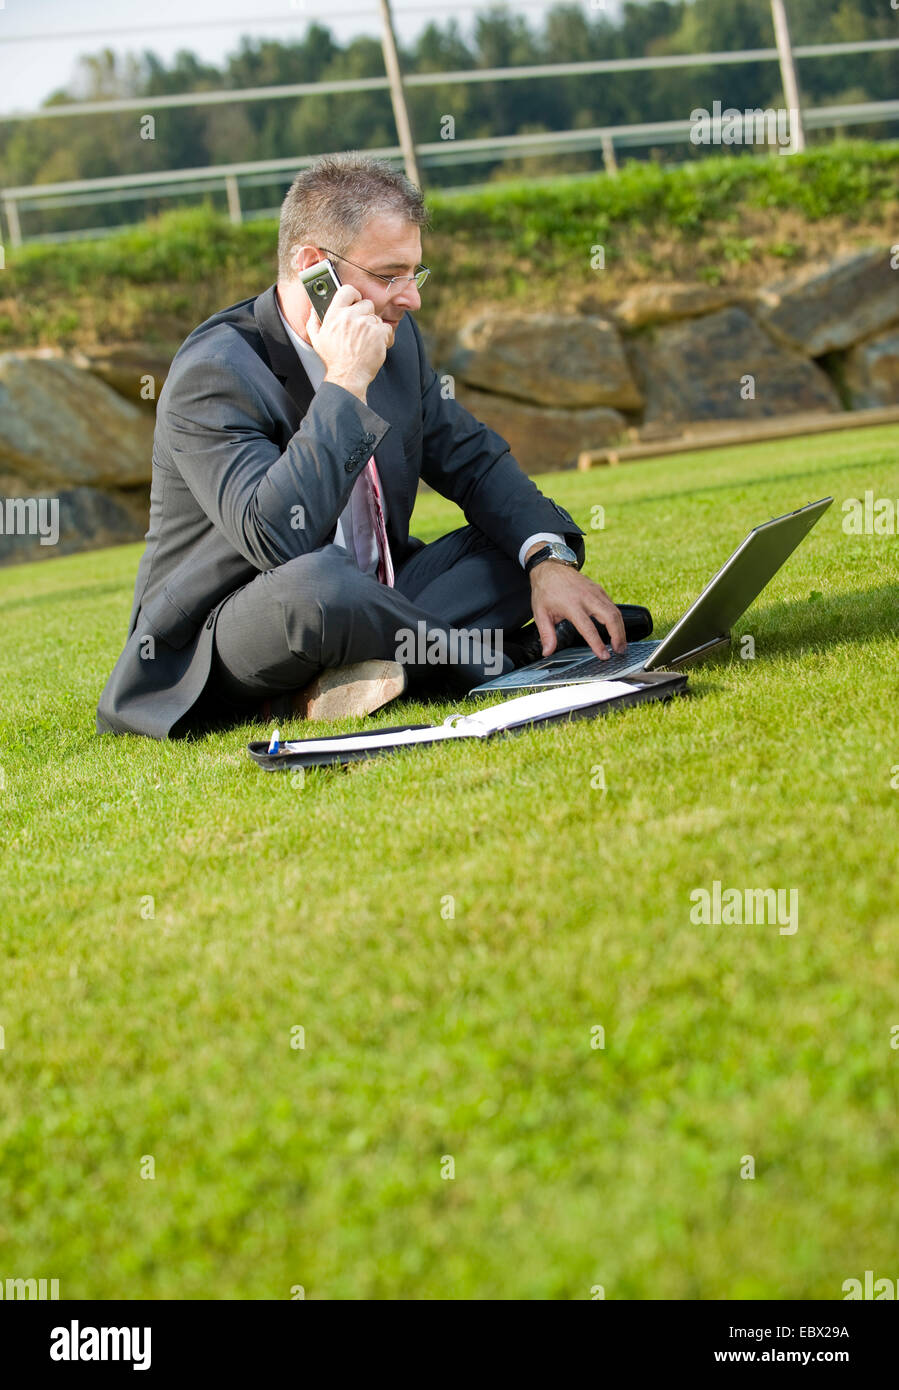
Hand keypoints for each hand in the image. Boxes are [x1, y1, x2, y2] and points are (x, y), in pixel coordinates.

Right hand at [307, 283, 390, 399]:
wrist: (347, 376)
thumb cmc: (334, 360)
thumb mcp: (317, 340)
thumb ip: (313, 322)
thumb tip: (313, 310)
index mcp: (334, 315)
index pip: (347, 290)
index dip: (355, 295)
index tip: (357, 302)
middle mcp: (349, 317)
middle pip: (367, 304)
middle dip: (367, 315)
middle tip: (362, 330)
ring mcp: (364, 324)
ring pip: (377, 318)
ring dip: (375, 328)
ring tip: (367, 342)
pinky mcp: (377, 333)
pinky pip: (386, 328)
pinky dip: (384, 338)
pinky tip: (375, 346)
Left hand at [529, 560, 626, 659]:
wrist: (550, 567)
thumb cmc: (545, 590)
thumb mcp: (540, 613)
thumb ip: (546, 634)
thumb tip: (547, 652)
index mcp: (572, 605)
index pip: (588, 628)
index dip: (597, 643)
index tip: (604, 656)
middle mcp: (587, 598)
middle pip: (610, 618)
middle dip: (618, 636)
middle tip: (619, 651)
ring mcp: (596, 592)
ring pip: (615, 612)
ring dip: (621, 629)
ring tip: (621, 644)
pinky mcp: (599, 590)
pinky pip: (612, 606)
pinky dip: (617, 619)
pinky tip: (617, 630)